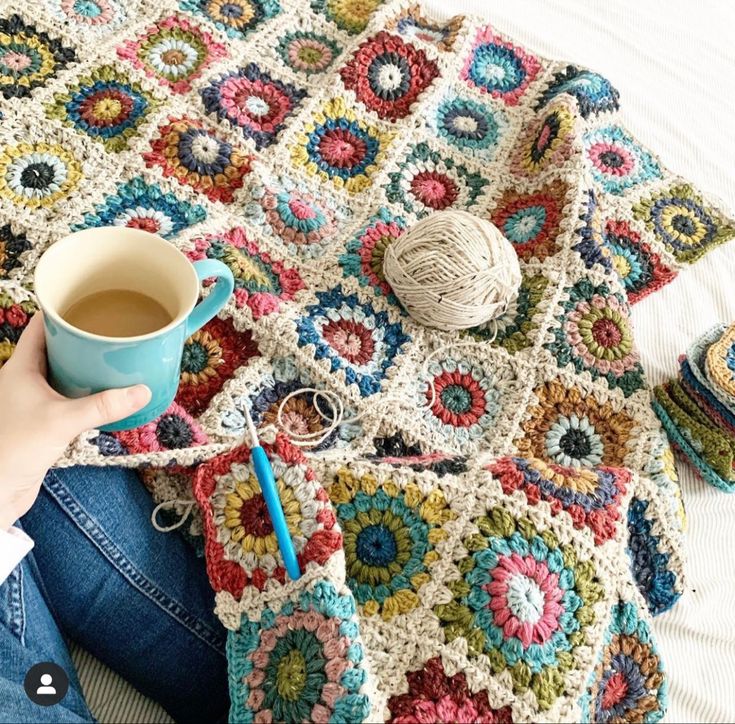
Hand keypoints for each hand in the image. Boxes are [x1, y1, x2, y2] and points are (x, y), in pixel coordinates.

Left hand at [0, 313, 150, 529]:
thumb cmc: (14, 449)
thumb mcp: (63, 421)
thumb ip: (103, 406)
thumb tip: (143, 391)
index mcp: (21, 368)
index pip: (42, 327)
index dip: (64, 312)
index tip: (92, 304)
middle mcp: (25, 380)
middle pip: (57, 348)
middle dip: (84, 340)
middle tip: (114, 332)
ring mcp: (34, 401)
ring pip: (64, 373)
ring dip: (88, 368)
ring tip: (118, 360)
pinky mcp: (43, 421)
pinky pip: (69, 397)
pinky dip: (88, 392)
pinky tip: (108, 394)